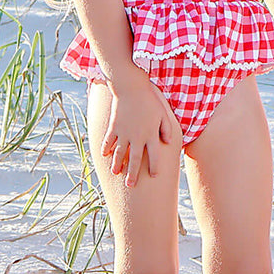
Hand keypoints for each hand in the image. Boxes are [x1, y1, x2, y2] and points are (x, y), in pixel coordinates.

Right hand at [100, 71, 176, 187]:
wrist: (131, 88)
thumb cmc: (150, 100)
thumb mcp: (163, 114)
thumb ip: (167, 129)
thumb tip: (168, 143)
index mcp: (151, 135)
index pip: (154, 155)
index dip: (154, 167)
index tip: (154, 176)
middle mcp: (137, 137)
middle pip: (134, 160)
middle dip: (133, 174)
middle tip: (131, 186)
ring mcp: (124, 133)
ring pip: (119, 153)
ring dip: (117, 164)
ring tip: (115, 173)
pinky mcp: (114, 127)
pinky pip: (108, 141)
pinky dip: (106, 148)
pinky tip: (104, 155)